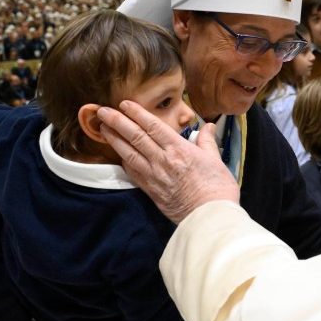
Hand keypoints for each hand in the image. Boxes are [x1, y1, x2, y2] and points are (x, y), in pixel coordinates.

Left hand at [97, 100, 239, 222]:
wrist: (210, 216)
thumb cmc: (217, 188)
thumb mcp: (215, 159)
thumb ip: (206, 141)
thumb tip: (207, 126)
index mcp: (179, 149)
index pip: (153, 126)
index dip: (137, 113)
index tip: (125, 104)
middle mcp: (162, 160)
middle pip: (136, 137)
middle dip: (117, 122)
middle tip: (103, 111)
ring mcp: (154, 176)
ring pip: (129, 153)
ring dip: (114, 139)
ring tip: (103, 128)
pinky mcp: (151, 191)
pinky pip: (133, 172)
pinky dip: (124, 161)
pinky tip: (118, 154)